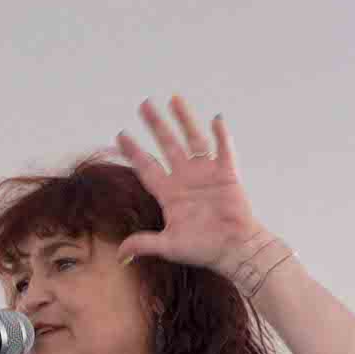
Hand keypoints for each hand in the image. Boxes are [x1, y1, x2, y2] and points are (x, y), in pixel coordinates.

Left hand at [112, 95, 280, 286]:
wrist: (236, 251)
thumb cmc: (204, 249)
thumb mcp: (170, 246)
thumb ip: (145, 244)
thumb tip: (118, 254)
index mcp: (170, 194)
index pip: (147, 167)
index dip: (134, 152)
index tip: (121, 135)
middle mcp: (186, 179)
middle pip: (167, 145)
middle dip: (156, 125)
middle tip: (144, 104)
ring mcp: (206, 174)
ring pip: (193, 140)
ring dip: (184, 120)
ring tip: (174, 98)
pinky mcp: (227, 175)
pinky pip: (223, 150)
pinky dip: (221, 135)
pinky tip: (215, 119)